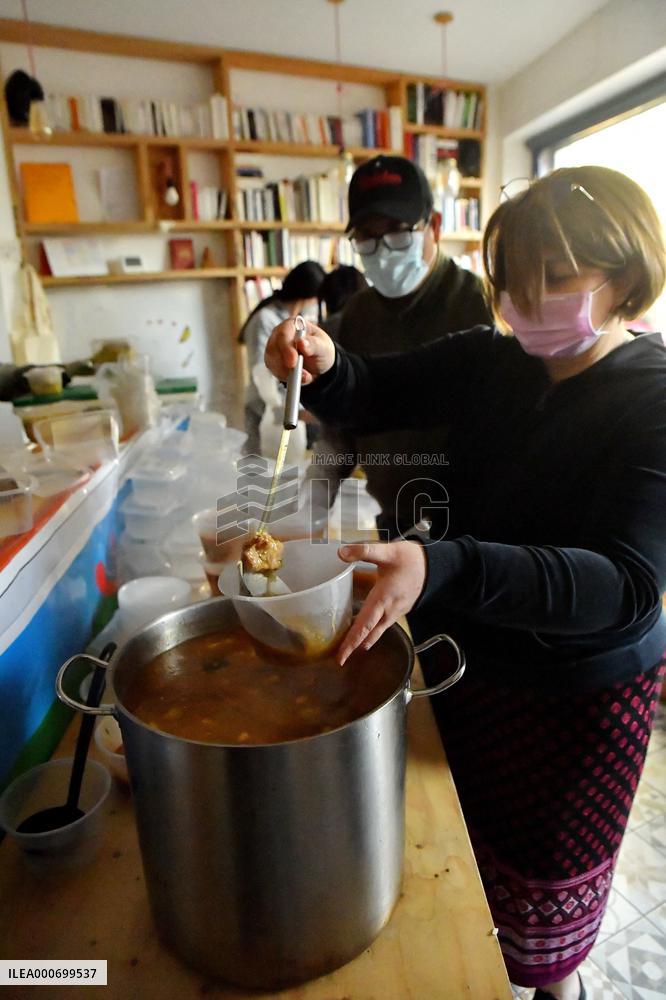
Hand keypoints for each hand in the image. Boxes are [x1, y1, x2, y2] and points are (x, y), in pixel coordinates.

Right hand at [265, 318, 335, 385]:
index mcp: (293, 325)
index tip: (293, 363)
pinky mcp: (272, 361)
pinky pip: (274, 370)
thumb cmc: (321, 349)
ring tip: (306, 377)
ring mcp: (274, 347)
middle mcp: (279, 334)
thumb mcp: (323, 347)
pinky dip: (286, 377)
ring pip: (272, 361)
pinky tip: (299, 378)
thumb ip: (313, 344)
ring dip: (287, 373)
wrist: (319, 362)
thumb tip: (301, 342)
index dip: (286, 349)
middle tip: (301, 375)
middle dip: (285, 364)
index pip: (283, 334)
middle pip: (273, 348)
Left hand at [336, 541, 426, 664]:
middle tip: (339, 660)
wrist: (435, 567)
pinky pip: (383, 625)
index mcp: (383, 599)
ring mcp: (395, 612)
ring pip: (377, 631)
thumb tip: (341, 553)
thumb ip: (364, 551)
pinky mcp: (399, 610)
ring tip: (350, 650)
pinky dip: (372, 631)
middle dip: (353, 647)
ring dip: (363, 641)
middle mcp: (389, 610)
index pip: (364, 626)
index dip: (351, 642)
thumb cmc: (412, 560)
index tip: (340, 656)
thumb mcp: (388, 551)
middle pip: (368, 634)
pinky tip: (366, 631)